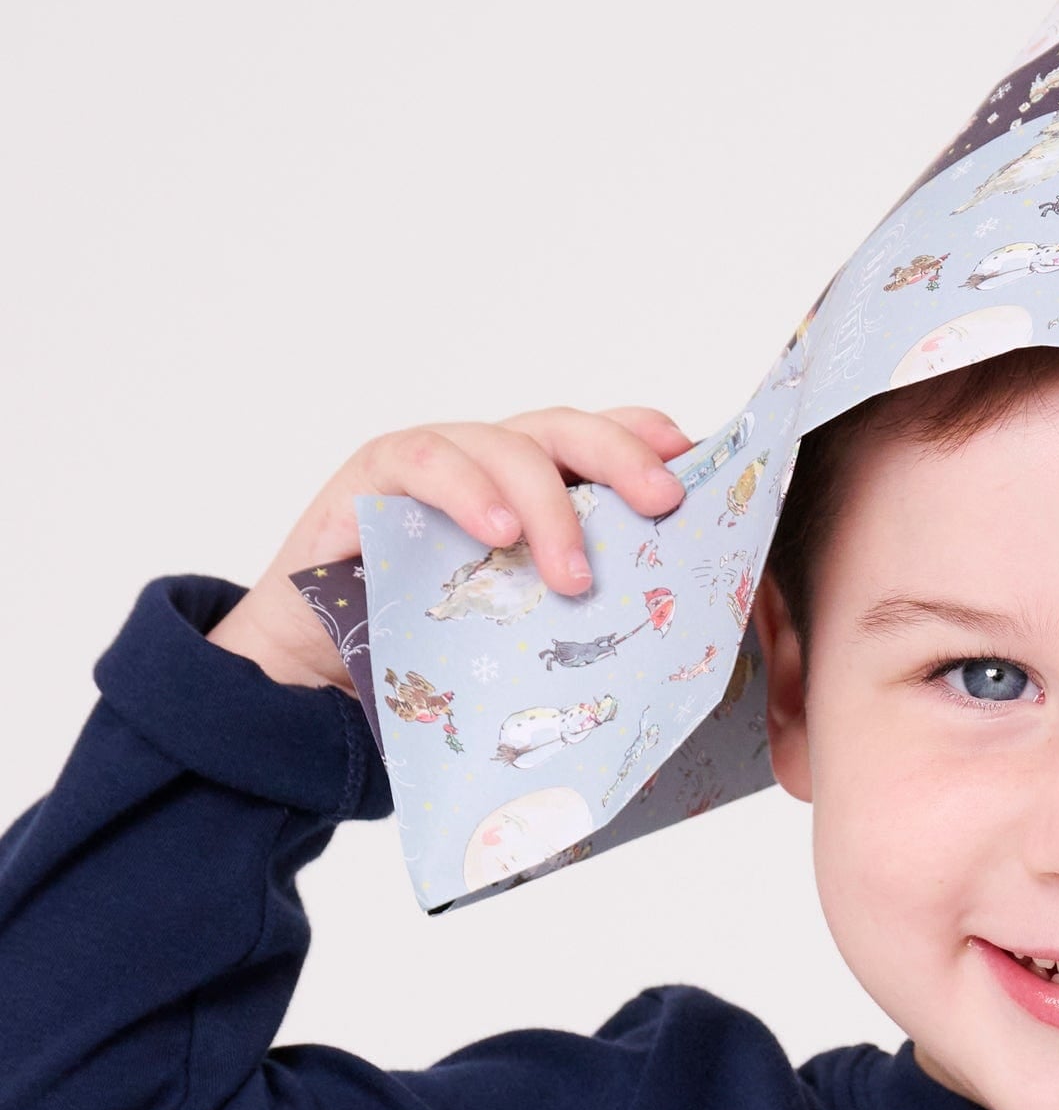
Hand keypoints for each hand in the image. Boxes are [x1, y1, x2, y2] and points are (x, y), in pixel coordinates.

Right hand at [206, 405, 691, 691]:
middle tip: (661, 504)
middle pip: (565, 431)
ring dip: (548, 506)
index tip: (696, 461)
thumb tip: (675, 654)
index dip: (648, 440)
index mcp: (535, 491)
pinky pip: (426, 462)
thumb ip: (574, 616)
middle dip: (621, 459)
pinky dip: (467, 493)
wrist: (310, 678)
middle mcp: (490, 462)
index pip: (599, 444)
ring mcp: (434, 460)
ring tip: (571, 573)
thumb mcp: (518, 633)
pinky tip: (495, 533)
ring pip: (507, 446)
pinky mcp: (373, 474)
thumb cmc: (424, 654)